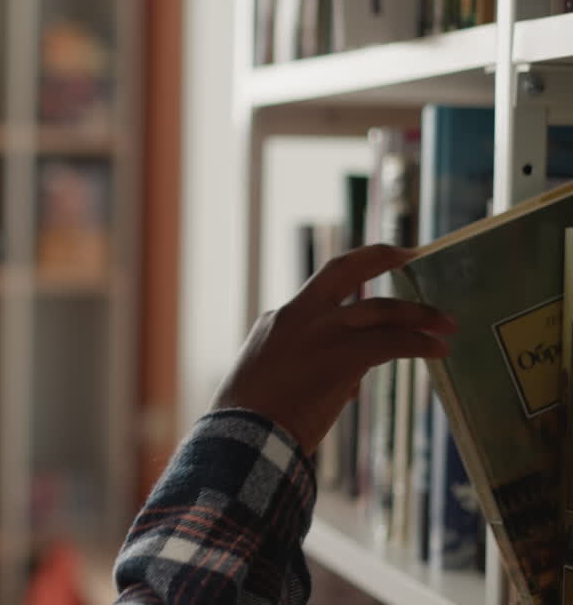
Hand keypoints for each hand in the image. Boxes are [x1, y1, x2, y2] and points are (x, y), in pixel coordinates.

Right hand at [210, 244, 455, 453]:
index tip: (370, 278)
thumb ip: (309, 371)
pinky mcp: (343, 356)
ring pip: (380, 309)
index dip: (349, 290)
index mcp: (277, 321)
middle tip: (409, 253)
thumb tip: (347, 384)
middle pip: (344, 269)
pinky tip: (437, 350)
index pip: (320, 297)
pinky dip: (419, 344)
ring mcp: (321, 333)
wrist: (244, 437)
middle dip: (379, 256)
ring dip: (418, 314)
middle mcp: (299, 316)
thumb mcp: (268, 381)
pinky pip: (392, 342)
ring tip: (446, 324)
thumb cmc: (250, 421)